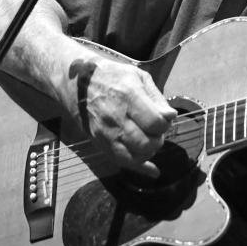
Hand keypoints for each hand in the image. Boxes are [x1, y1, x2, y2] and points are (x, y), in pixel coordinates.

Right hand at [70, 56, 176, 177]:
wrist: (76, 85)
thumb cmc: (111, 77)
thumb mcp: (138, 77)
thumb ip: (156, 98)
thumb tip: (170, 116)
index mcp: (128, 96)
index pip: (155, 123)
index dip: (165, 124)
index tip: (163, 118)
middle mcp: (115, 117)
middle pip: (147, 143)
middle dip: (158, 139)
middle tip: (155, 130)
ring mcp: (105, 133)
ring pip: (135, 156)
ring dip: (148, 151)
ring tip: (147, 138)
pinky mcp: (99, 143)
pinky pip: (122, 162)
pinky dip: (139, 166)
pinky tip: (151, 168)